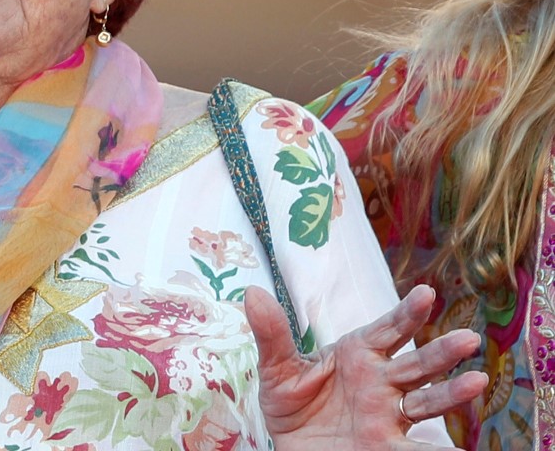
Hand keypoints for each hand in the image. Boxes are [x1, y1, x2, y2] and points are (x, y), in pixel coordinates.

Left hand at [245, 284, 485, 449]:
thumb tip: (252, 293)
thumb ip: (271, 334)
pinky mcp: (386, 448)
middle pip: (416, 364)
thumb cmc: (292, 404)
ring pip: (425, 402)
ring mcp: (388, 416)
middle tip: (468, 339)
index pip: (387, 329)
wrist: (292, 448)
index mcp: (358, 355)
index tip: (427, 294)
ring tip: (477, 382)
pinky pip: (416, 450)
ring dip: (451, 393)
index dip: (407, 313)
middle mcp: (381, 383)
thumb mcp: (277, 369)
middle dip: (441, 352)